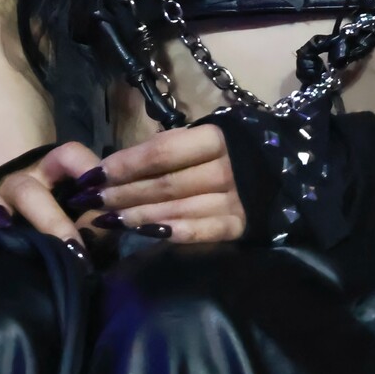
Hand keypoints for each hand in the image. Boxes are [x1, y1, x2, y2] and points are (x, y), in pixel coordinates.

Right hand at [0, 140, 117, 247]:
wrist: (8, 188)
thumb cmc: (51, 202)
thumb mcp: (73, 203)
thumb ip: (92, 217)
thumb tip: (106, 234)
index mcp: (49, 171)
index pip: (69, 156)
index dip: (86, 166)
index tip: (100, 185)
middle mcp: (17, 179)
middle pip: (30, 190)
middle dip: (50, 218)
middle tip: (70, 244)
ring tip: (1, 222)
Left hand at [64, 122, 246, 244]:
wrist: (285, 172)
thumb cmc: (230, 151)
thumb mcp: (201, 139)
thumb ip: (163, 149)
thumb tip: (107, 161)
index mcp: (215, 137)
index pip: (161, 152)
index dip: (124, 164)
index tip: (92, 175)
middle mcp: (226, 167)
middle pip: (164, 183)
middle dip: (121, 193)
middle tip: (89, 202)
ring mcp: (236, 198)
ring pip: (177, 208)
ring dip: (137, 216)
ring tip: (106, 220)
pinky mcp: (241, 226)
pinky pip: (202, 231)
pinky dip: (174, 232)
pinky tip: (147, 235)